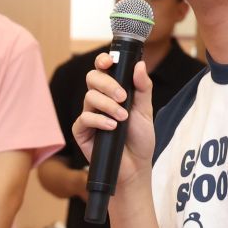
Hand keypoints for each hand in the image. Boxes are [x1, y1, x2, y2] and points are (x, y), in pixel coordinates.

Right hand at [72, 54, 156, 185]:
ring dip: (108, 105)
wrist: (136, 166)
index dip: (102, 61)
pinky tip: (112, 127)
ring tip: (122, 118)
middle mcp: (98, 100)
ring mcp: (89, 115)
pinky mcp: (81, 131)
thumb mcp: (146, 111)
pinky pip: (85, 118)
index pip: (103, 70)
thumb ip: (142, 88)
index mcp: (112, 92)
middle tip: (123, 97)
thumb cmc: (140, 139)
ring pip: (89, 97)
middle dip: (108, 84)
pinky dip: (99, 120)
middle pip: (92, 78)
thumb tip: (139, 64)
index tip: (109, 61)